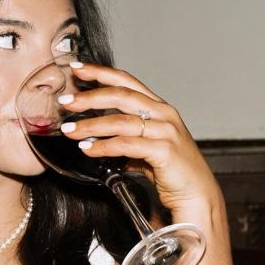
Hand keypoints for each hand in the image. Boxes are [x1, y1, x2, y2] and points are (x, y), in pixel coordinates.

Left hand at [59, 63, 218, 220]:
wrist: (198, 196)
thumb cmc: (175, 173)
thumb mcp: (150, 149)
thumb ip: (129, 141)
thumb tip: (101, 143)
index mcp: (160, 108)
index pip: (127, 82)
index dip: (101, 73)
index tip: (77, 68)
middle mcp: (164, 114)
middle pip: (121, 95)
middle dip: (90, 96)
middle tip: (66, 101)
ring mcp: (166, 131)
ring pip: (121, 120)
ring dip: (91, 124)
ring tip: (69, 130)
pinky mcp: (165, 151)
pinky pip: (126, 145)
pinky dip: (103, 146)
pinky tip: (87, 149)